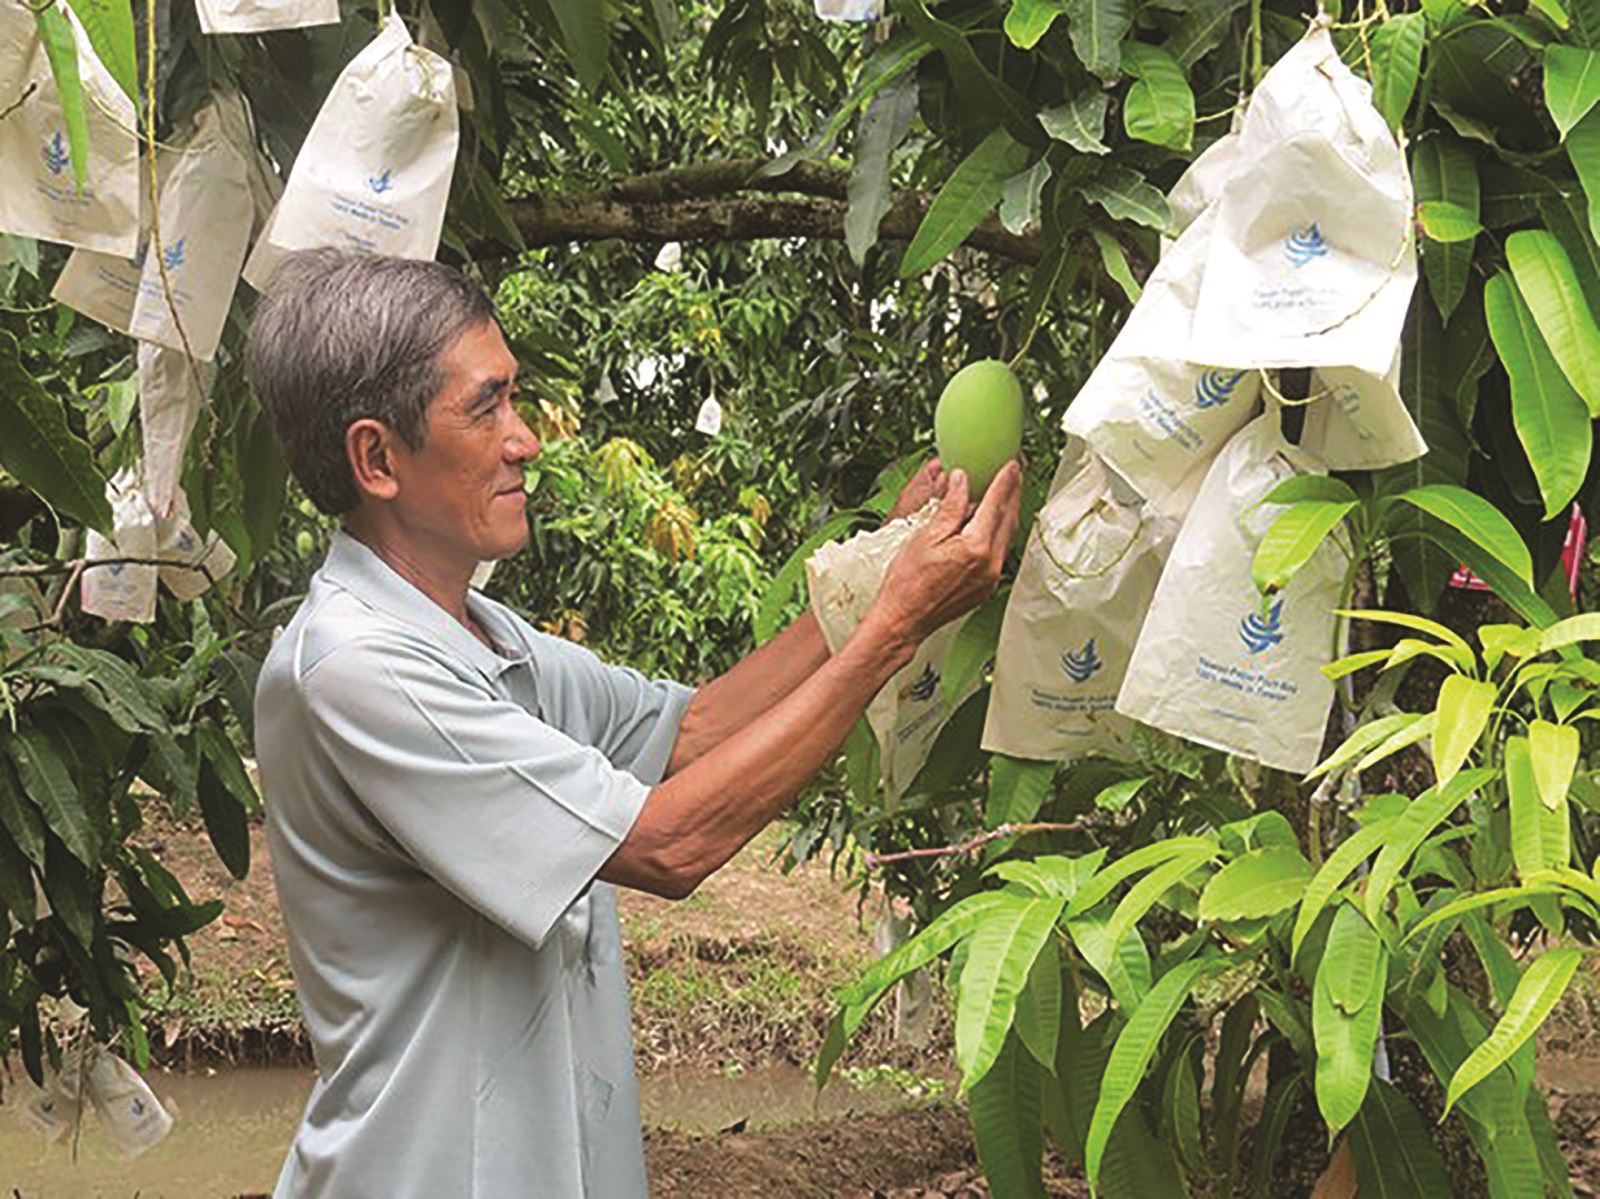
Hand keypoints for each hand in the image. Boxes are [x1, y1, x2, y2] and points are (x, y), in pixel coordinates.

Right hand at [869, 461, 1021, 649]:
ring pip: (1006, 537)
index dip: (1003, 481)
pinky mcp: (986, 588)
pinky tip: (989, 524)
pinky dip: (998, 533)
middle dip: (1012, 494)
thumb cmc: (907, 582)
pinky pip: (999, 553)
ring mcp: (991, 578)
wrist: (903, 619)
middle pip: (1008, 519)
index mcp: (975, 547)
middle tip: (1015, 473)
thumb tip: (961, 482)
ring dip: (1007, 513)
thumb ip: (950, 507)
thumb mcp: (925, 535)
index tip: (1011, 465)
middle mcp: (990, 564)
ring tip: (1005, 494)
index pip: (995, 505)